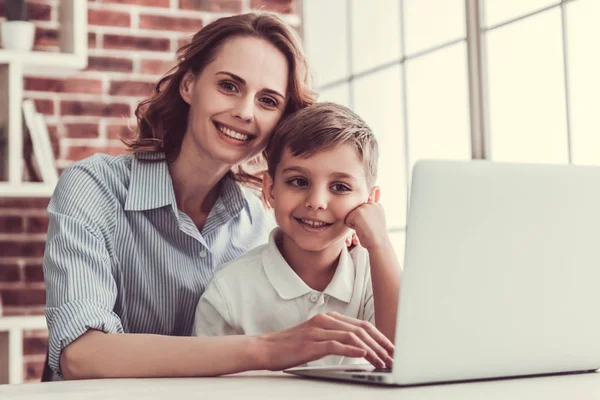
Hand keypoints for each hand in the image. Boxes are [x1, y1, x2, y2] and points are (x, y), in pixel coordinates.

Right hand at [256, 312, 393, 370]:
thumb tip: (359, 348)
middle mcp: (325, 321)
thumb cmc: (291, 346)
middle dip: (381, 343)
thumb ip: (335, 338)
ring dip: (371, 349)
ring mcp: (318, 331)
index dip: (380, 337)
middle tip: (393, 357)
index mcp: (329, 318)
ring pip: (352, 336)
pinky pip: (335, 344)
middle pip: (361, 329)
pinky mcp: (311, 343)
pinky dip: (352, 349)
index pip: (361, 325)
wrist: (266, 348)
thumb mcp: (316, 338)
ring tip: (382, 361)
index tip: (391, 349)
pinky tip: (363, 355)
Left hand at [344, 199, 387, 250]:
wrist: (379, 242)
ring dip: (355, 224)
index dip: (364, 220)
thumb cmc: (376, 235)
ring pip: (351, 215)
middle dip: (359, 221)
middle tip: (368, 227)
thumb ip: (370, 213)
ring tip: (365, 228)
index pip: (362, 210)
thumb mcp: (376, 220)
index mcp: (376, 205)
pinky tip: (361, 229)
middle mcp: (371, 204)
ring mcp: (364, 207)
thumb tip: (361, 208)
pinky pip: (347, 220)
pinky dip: (352, 227)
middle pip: (355, 211)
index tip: (371, 225)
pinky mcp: (357, 212)